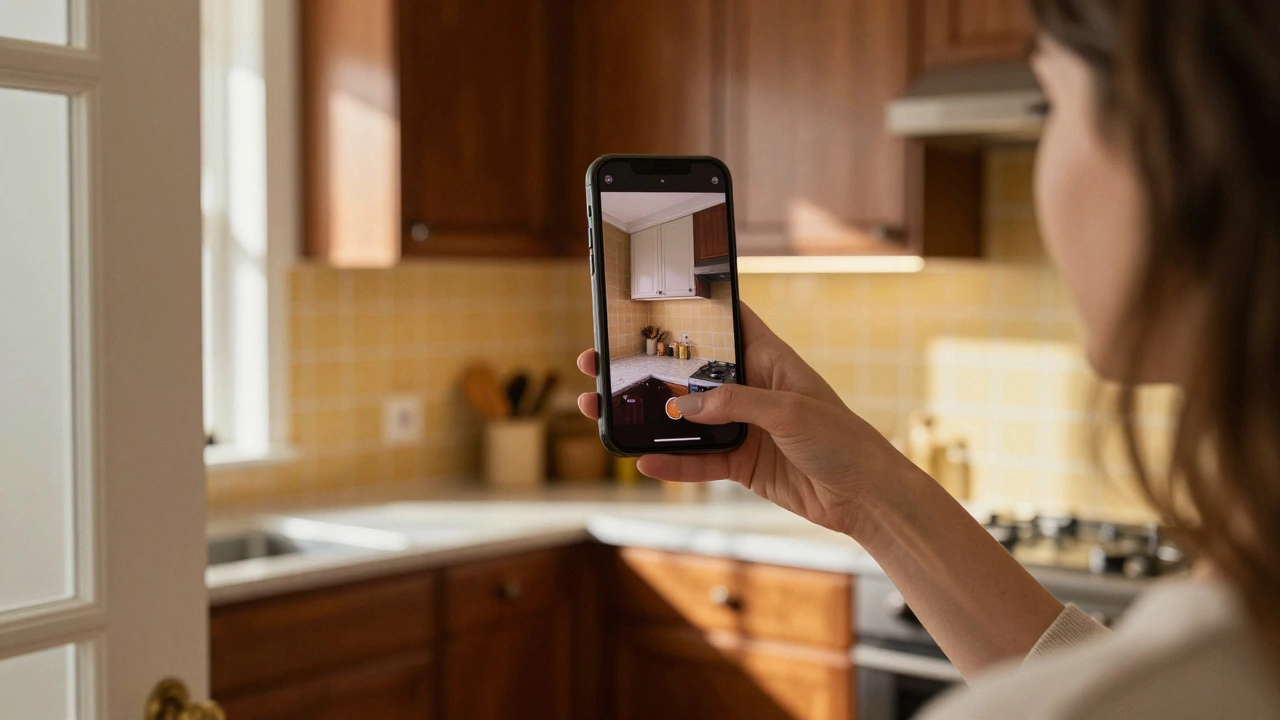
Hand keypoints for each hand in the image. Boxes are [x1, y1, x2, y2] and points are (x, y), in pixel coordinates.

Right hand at [576, 303, 924, 537]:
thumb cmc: (843, 439)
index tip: (646, 297)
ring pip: (683, 417)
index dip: (691, 307)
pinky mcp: (741, 463)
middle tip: (599, 359)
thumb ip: (735, 403)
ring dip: (646, 415)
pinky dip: (671, 462)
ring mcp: (743, 426)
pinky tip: (642, 459)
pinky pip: (697, 460)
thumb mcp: (790, 411)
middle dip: (645, 367)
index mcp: (769, 359)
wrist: (866, 498)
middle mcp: (751, 388)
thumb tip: (682, 404)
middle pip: (688, 372)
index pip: (726, 321)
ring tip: (600, 408)